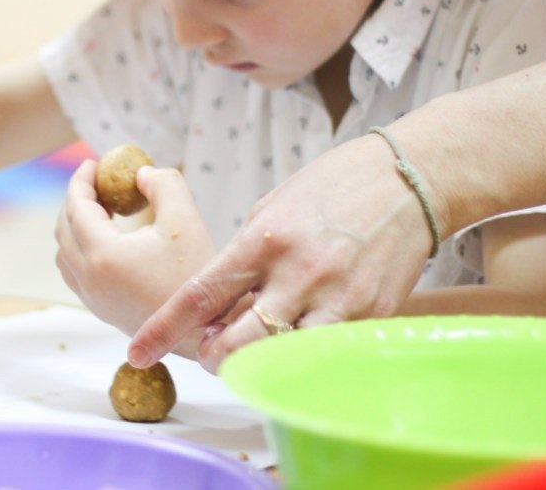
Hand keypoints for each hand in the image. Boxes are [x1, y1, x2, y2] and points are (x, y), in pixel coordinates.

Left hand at [55, 160, 215, 354]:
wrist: (210, 331)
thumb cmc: (198, 275)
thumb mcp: (185, 218)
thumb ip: (163, 184)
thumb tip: (140, 174)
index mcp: (103, 255)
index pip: (76, 208)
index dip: (80, 181)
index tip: (93, 163)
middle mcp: (90, 280)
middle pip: (64, 230)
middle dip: (76, 201)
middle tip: (100, 183)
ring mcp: (94, 300)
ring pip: (65, 254)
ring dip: (76, 227)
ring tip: (104, 209)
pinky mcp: (103, 312)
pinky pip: (76, 274)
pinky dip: (81, 249)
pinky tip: (110, 240)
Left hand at [128, 132, 435, 373]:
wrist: (408, 180)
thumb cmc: (334, 187)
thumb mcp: (273, 207)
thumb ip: (243, 255)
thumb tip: (216, 297)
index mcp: (262, 239)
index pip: (200, 294)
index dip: (163, 328)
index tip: (137, 351)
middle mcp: (295, 273)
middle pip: (234, 341)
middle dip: (210, 356)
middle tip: (206, 352)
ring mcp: (335, 298)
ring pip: (278, 358)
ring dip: (255, 365)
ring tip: (248, 356)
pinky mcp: (369, 316)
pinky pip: (323, 354)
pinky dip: (301, 359)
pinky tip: (296, 348)